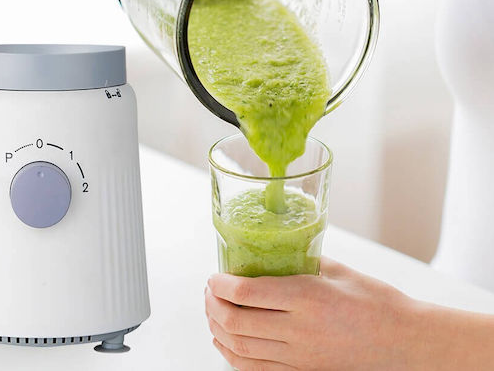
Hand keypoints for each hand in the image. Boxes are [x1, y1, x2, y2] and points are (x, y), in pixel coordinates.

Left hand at [205, 257, 493, 369]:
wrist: (404, 343)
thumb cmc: (376, 303)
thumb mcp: (337, 271)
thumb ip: (302, 262)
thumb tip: (275, 253)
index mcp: (306, 296)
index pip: (246, 292)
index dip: (220, 284)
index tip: (214, 276)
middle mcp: (298, 329)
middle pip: (236, 322)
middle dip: (212, 305)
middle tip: (210, 292)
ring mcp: (299, 356)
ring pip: (240, 348)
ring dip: (218, 330)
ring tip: (213, 313)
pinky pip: (256, 369)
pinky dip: (233, 355)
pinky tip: (228, 342)